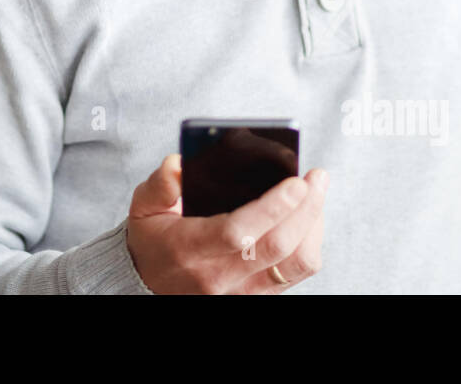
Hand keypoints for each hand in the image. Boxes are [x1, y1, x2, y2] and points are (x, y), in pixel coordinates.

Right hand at [125, 154, 328, 293]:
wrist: (149, 283)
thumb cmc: (152, 239)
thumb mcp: (143, 207)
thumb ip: (160, 185)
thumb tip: (178, 165)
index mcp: (188, 250)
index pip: (238, 232)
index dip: (272, 208)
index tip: (296, 182)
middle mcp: (217, 278)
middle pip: (276, 247)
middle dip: (305, 209)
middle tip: (317, 177)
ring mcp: (240, 292)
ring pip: (293, 264)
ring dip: (313, 226)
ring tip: (317, 193)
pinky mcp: (255, 295)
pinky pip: (294, 274)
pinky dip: (309, 243)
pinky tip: (309, 217)